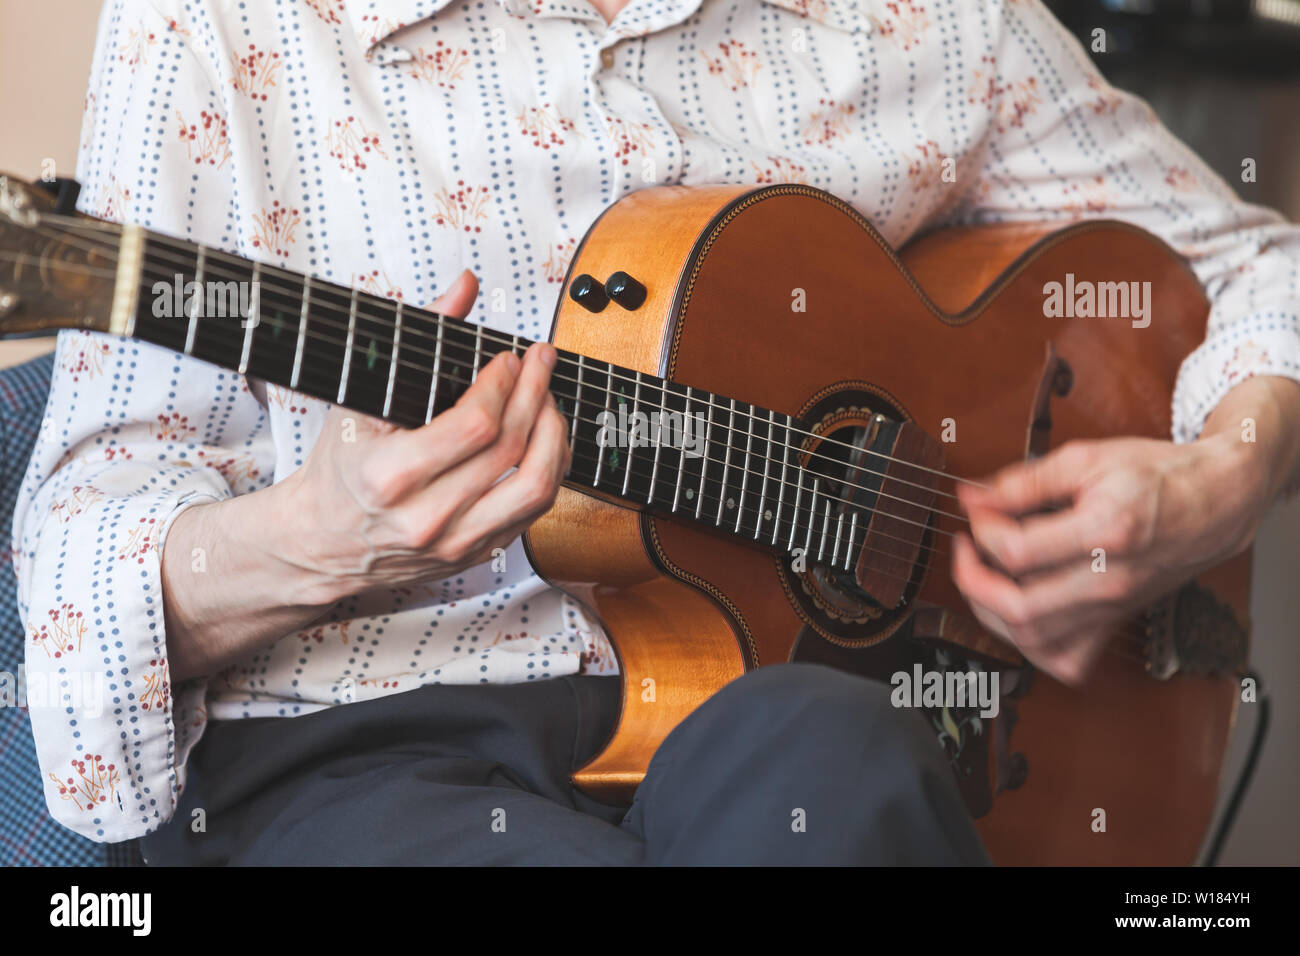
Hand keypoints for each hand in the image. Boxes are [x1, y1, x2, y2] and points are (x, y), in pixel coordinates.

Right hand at [161, 269, 570, 679]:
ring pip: (535, 488)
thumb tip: (465, 287)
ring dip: (554, 435)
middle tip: (541, 362)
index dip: (503, 384)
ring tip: (548, 401)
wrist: (322, 543)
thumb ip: (419, 337)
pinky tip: (544, 438)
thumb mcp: (363, 400)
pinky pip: (534, 511)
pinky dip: (550, 468)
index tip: (508, 359)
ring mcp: (456, 542)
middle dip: (536, 393)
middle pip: (510, 449)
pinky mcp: (477, 555)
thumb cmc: (341, 469)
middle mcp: (426, 516)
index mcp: (390, 476)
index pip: (476, 425)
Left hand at [951, 375, 1299, 684]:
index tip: (977, 511)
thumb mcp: (1086, 459)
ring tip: (982, 579)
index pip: (1018, 551)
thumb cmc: (1156, 476)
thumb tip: (973, 497)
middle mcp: (1111, 581)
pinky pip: (1067, 661)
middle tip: (965, 550)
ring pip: (1035, 642)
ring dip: (992, 614)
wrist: (1214, 502)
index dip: (981, 530)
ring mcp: (1114, 609)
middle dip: (972, 581)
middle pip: (1020, 609)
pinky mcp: (1115, 623)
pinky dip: (1031, 648)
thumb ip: (1024, 481)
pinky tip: (1017, 616)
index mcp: (1106, 532)